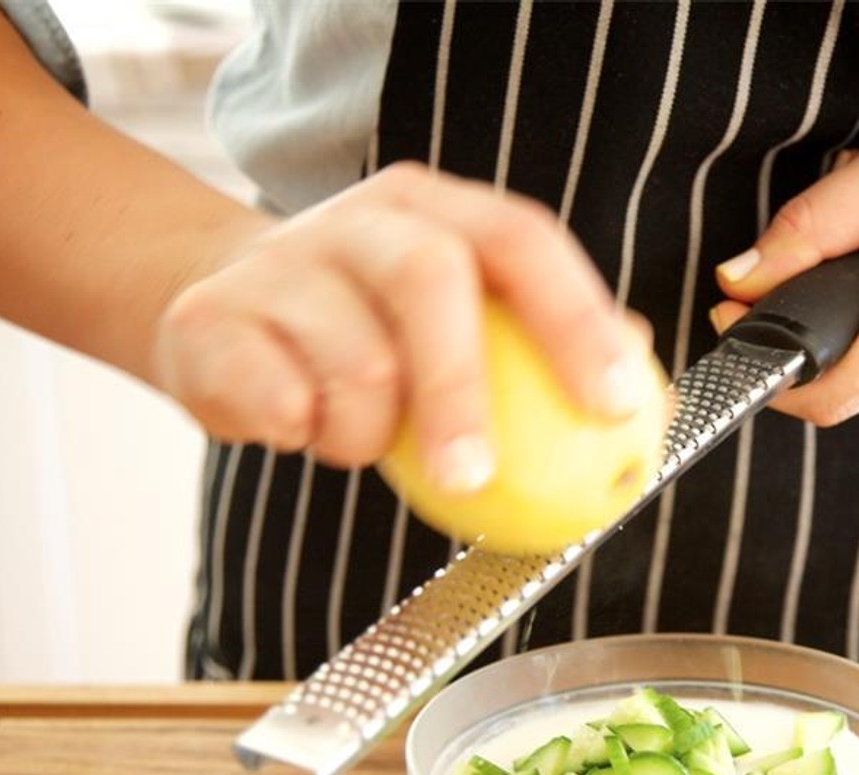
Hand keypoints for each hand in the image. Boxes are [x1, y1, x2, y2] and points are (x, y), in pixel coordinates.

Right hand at [152, 164, 649, 487]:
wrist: (221, 312)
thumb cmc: (373, 331)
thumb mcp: (465, 321)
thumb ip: (549, 349)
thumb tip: (650, 402)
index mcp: (438, 209)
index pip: (523, 242)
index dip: (575, 319)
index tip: (617, 405)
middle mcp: (361, 218)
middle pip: (428, 279)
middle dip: (461, 391)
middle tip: (475, 481)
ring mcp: (279, 261)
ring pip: (351, 365)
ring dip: (368, 436)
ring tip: (363, 441)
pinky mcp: (208, 319)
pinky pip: (274, 403)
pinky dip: (299, 439)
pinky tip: (298, 427)